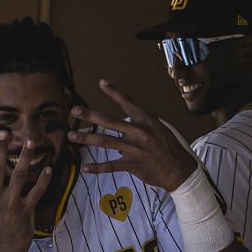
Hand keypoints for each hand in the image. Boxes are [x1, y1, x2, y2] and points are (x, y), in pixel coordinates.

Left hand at [70, 80, 195, 190]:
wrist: (180, 169)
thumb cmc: (169, 148)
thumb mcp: (159, 130)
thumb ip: (139, 127)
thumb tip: (121, 132)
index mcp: (146, 120)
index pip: (128, 102)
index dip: (114, 92)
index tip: (101, 82)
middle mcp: (138, 132)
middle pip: (108, 121)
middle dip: (89, 115)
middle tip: (74, 111)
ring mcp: (134, 149)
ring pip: (105, 142)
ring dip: (86, 139)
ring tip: (71, 136)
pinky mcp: (132, 165)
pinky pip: (111, 166)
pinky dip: (97, 168)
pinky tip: (85, 168)